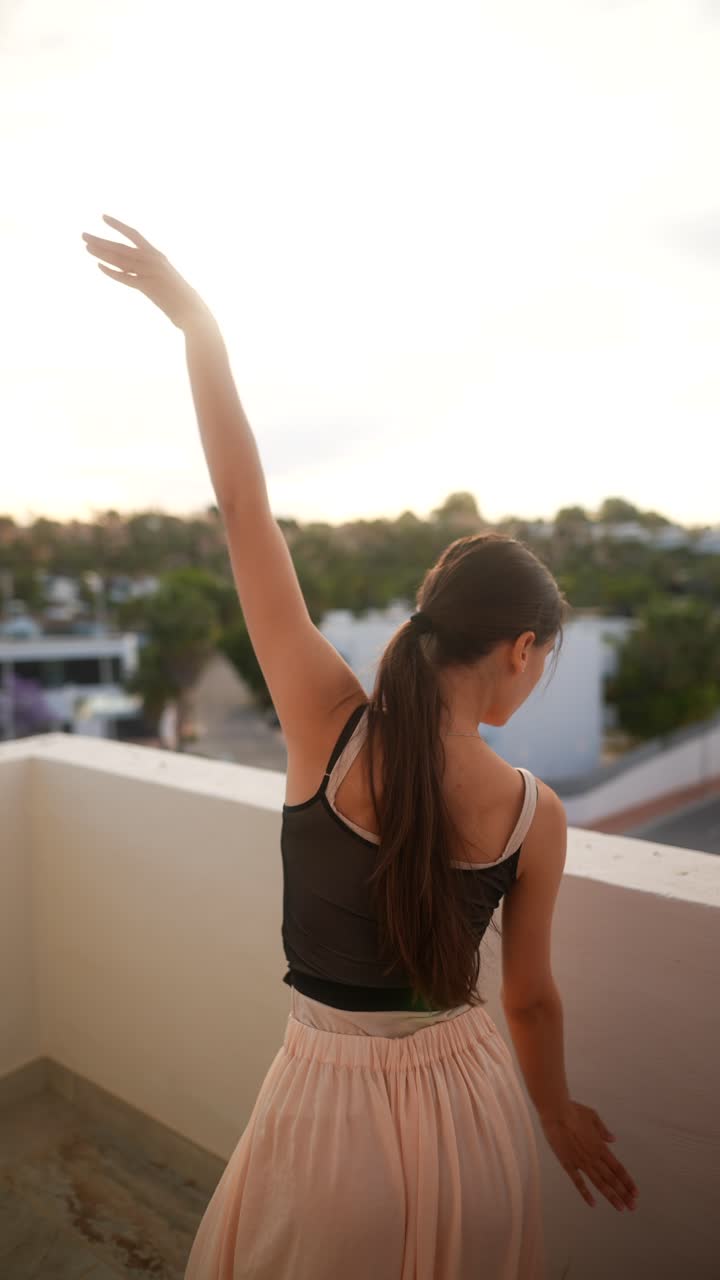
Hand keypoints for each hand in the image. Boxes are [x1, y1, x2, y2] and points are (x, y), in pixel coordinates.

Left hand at [81, 215, 210, 331]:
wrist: (194, 312)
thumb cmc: (181, 299)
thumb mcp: (166, 279)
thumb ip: (151, 273)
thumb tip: (134, 274)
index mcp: (158, 256)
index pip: (134, 235)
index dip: (118, 225)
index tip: (103, 217)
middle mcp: (153, 260)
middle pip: (121, 247)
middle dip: (101, 240)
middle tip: (83, 235)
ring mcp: (150, 272)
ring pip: (120, 259)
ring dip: (101, 253)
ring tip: (86, 247)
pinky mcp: (148, 287)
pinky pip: (125, 277)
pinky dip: (111, 272)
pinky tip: (99, 266)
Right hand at [540, 1101, 638, 1212]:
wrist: (556, 1112)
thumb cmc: (574, 1110)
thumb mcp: (593, 1116)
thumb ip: (603, 1130)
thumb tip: (613, 1139)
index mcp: (601, 1147)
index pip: (618, 1169)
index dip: (628, 1182)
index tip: (635, 1193)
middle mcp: (594, 1158)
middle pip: (612, 1179)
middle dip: (623, 1194)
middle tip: (633, 1207)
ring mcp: (581, 1162)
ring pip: (599, 1183)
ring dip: (611, 1196)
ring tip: (620, 1208)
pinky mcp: (568, 1164)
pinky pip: (578, 1182)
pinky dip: (586, 1194)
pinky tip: (593, 1204)